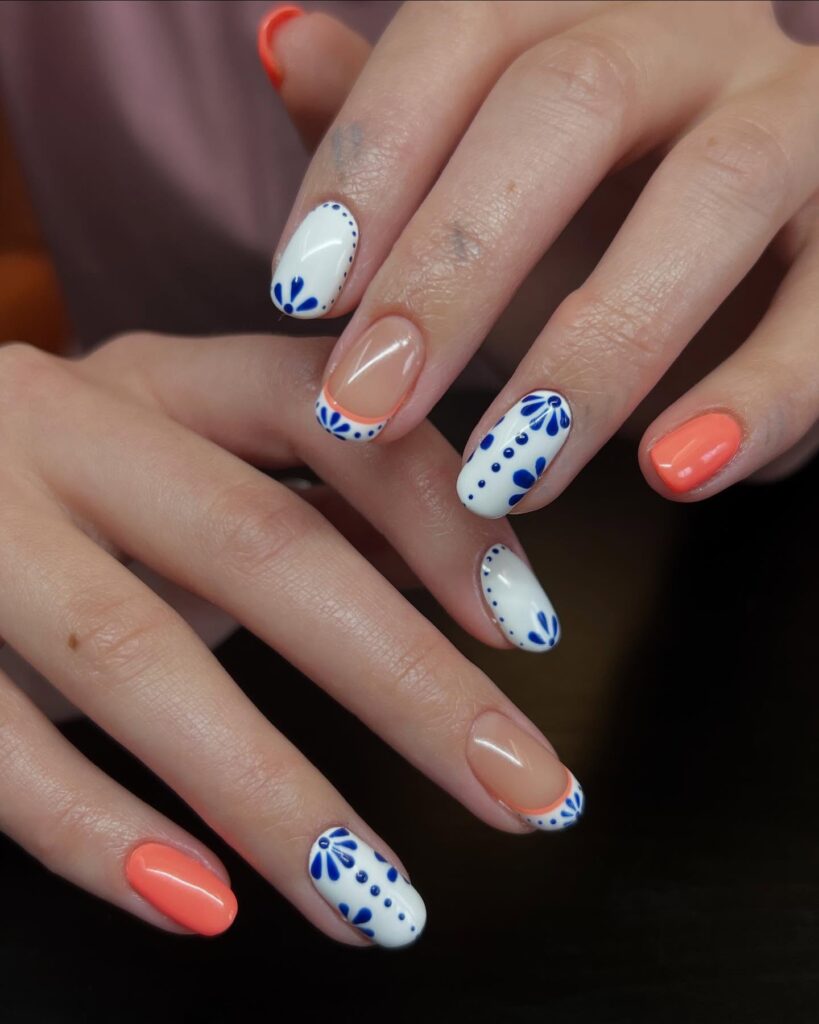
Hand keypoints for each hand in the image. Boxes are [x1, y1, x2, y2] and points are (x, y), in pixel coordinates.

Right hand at [0, 333, 579, 946]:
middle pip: (261, 547)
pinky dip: (96, 831)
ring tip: (383, 905)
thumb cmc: (54, 492)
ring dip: (273, 794)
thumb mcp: (175, 466)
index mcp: (160, 380)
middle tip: (525, 797)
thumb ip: (307, 501)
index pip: (326, 411)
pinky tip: (199, 903)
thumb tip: (465, 554)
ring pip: (135, 655)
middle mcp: (68, 428)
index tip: (529, 630)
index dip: (436, 514)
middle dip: (409, 684)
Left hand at [270, 0, 818, 513]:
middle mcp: (697, 37)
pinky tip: (673, 473)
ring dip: (592, 356)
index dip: (368, 162)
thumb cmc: (597, 209)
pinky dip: (756, 397)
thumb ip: (396, 122)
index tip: (296, 297)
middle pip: (571, 103)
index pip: (461, 35)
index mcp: (582, 9)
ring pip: (713, 198)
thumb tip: (278, 41)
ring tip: (501, 479)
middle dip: (455, 270)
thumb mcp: (484, 171)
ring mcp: (802, 124)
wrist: (762, 252)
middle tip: (369, 411)